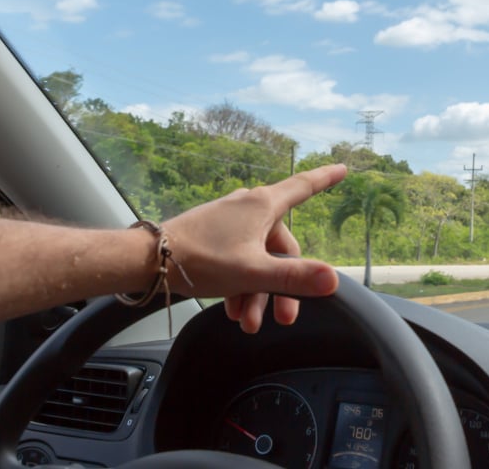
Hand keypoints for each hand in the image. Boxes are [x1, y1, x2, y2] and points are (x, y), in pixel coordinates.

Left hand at [161, 164, 346, 332]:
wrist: (145, 262)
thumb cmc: (199, 259)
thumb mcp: (253, 273)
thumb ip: (295, 277)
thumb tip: (333, 279)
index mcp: (262, 205)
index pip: (304, 186)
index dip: (326, 178)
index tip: (343, 168)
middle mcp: (248, 207)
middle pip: (281, 246)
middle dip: (283, 285)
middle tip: (284, 316)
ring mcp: (229, 221)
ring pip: (258, 258)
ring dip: (258, 292)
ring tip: (248, 321)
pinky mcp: (212, 235)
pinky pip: (239, 259)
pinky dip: (241, 284)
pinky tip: (234, 310)